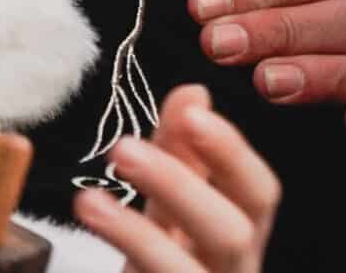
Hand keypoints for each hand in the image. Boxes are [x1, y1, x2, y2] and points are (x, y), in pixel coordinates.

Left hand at [73, 84, 277, 272]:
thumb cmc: (164, 265)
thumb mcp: (167, 210)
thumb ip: (178, 154)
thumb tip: (193, 91)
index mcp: (237, 238)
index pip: (258, 194)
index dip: (232, 154)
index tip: (193, 113)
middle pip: (232, 234)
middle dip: (180, 187)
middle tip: (122, 148)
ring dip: (138, 236)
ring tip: (87, 202)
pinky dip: (131, 268)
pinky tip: (94, 246)